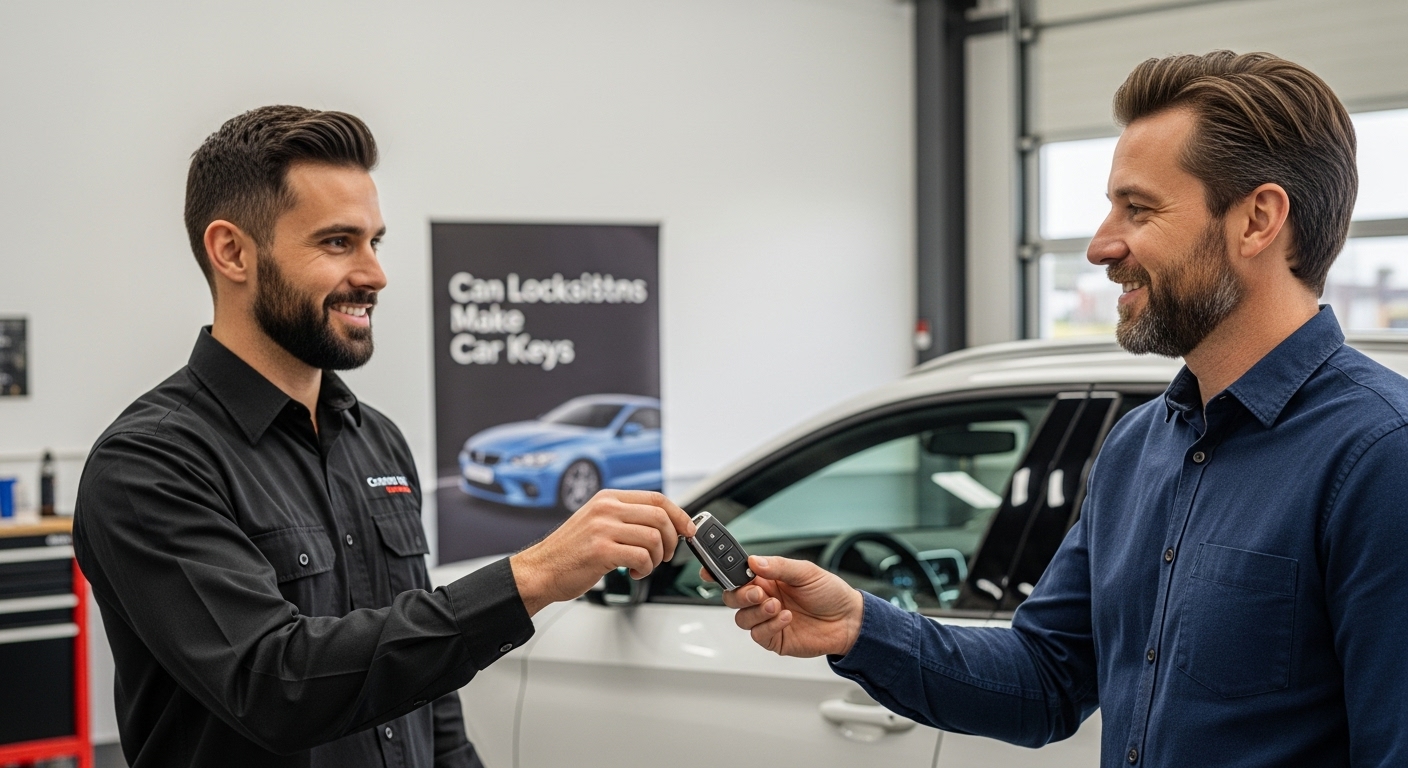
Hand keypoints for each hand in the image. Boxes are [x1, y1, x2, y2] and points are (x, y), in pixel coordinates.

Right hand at [511, 490, 694, 615]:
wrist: (540, 571)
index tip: (688, 529)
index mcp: (608, 498)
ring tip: (645, 566)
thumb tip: (663, 523)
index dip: (679, 514)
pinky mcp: (601, 551)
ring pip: (654, 537)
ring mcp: (603, 528)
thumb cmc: (569, 552)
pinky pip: (642, 557)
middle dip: (671, 539)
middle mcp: (606, 508)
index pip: (656, 498)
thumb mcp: (596, 522)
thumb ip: (625, 517)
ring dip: (657, 558)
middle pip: (660, 516)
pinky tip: (635, 572)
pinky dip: (646, 569)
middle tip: (664, 554)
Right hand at [707, 555, 863, 657]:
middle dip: (739, 594)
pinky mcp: (774, 638)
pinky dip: (770, 625)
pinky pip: (758, 634)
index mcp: (767, 578)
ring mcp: (767, 619)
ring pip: (741, 617)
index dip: (718, 571)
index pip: (736, 573)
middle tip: (757, 591)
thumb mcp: (806, 571)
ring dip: (756, 611)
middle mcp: (763, 598)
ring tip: (777, 605)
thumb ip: (778, 566)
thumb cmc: (830, 593)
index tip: (708, 570)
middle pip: (732, 597)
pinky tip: (786, 617)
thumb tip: (753, 561)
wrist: (850, 621)